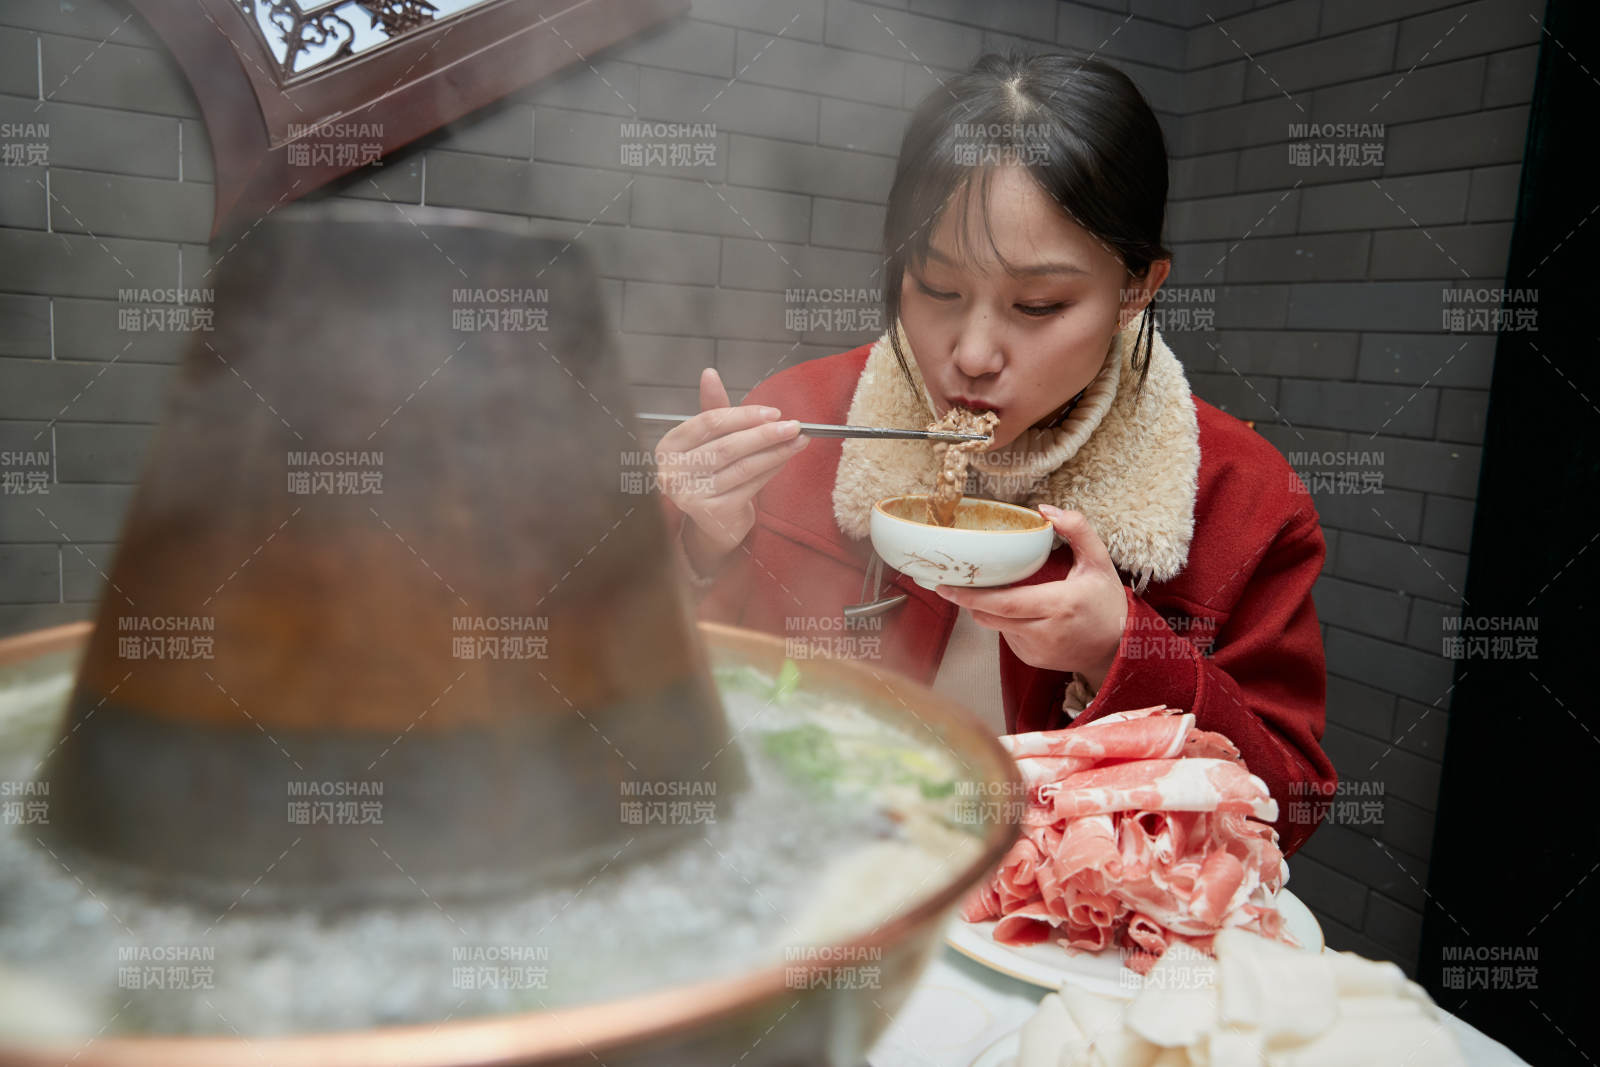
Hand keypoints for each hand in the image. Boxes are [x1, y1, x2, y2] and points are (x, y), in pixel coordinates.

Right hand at [657, 368, 808, 574]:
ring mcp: (691, 494)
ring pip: (742, 466)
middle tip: (793, 425)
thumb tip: (709, 373)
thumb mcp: (708, 439)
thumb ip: (712, 408)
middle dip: (764, 433)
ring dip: (775, 451)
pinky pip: (750, 485)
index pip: (709, 423)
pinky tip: (786, 459)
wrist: (711, 523)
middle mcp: (673, 472)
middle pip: (727, 445)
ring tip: (799, 440)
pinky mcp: (713, 513)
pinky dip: (771, 470)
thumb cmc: (710, 472)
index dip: (743, 415)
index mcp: (668, 446)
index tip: (774, 412)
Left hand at [935, 505, 1128, 689]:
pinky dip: (1003, 621)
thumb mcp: (1099, 561)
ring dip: (986, 609)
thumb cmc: (1106, 602)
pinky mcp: (1032, 659)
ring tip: (990, 591)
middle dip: (967, 601)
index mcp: (1060, 604)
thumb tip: (1046, 510)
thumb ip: (1077, 530)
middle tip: (947, 585)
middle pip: (991, 617)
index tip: (948, 586)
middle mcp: (1045, 631)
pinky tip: (1016, 610)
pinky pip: (1005, 636)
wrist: (1118, 647)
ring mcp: (1037, 649)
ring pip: (995, 626)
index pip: (1005, 603)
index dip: (973, 596)